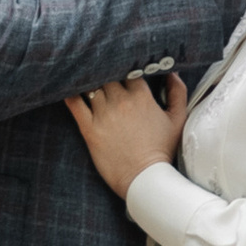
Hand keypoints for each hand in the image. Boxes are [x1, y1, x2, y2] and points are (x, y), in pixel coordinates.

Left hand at [64, 69, 190, 198]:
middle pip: (106, 75)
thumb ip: (178, 92)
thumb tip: (172, 73)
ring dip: (88, 82)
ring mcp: (103, 114)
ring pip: (91, 86)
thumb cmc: (162, 150)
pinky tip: (67, 87)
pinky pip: (74, 104)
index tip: (120, 66)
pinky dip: (70, 94)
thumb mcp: (177, 120)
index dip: (124, 66)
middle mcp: (120, 101)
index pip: (128, 70)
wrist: (144, 178)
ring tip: (84, 77)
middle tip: (101, 70)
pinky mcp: (89, 129)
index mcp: (141, 96)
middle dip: (105, 72)